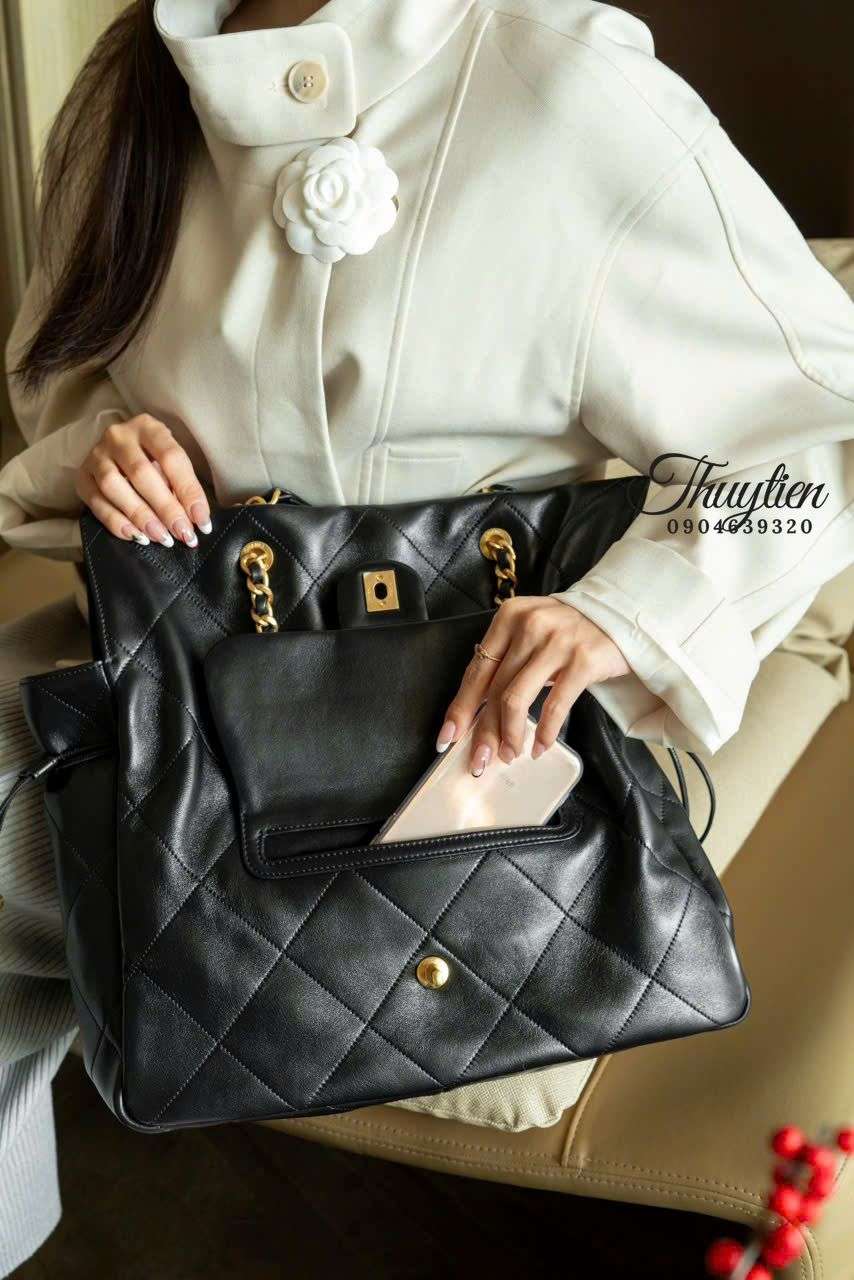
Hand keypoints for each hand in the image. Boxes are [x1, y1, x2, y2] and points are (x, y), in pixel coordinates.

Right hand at [75, 414, 210, 546]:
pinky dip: (116, 522)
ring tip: (161, 537)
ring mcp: (96, 455)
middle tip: (183, 533)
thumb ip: (182, 486)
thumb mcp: (172, 464)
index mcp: (148, 427)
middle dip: (165, 508)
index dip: (188, 491)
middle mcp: (118, 436)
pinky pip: (96, 502)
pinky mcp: (82, 476)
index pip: (171, 457)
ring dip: (140, 516)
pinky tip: (136, 536)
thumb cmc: (155, 460)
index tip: (202, 521)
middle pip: (141, 473)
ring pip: (113, 486)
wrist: (119, 454)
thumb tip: (196, 521)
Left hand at [436, 596, 630, 773]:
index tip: (448, 737)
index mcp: (508, 618)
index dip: (460, 708)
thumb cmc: (568, 630)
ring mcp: (556, 643)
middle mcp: (528, 626)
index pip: (476, 670)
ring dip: (509, 735)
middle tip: (479, 760)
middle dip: (483, 732)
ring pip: (516, 700)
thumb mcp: (531, 632)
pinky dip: (544, 733)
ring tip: (510, 755)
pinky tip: (539, 747)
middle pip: (493, 690)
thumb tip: (478, 711)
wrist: (620, 614)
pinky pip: (554, 706)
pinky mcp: (583, 661)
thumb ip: (507, 660)